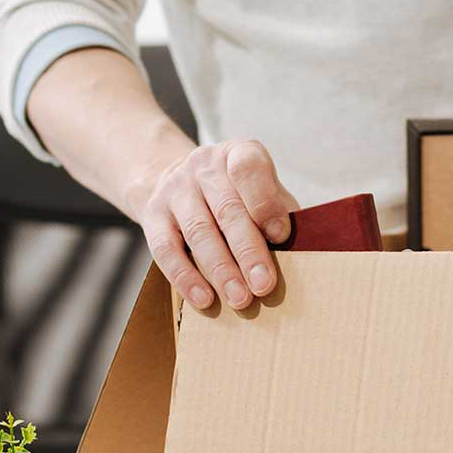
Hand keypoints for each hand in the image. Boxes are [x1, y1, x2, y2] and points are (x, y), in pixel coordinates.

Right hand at [129, 139, 298, 310]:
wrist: (173, 178)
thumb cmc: (234, 193)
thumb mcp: (260, 189)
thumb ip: (278, 211)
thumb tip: (298, 249)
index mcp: (238, 153)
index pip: (249, 168)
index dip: (265, 202)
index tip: (280, 235)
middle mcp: (204, 165)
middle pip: (227, 209)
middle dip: (248, 251)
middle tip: (263, 285)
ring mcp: (175, 188)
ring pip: (199, 232)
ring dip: (221, 270)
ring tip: (240, 298)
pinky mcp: (153, 213)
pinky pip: (166, 249)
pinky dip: (186, 277)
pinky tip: (204, 298)